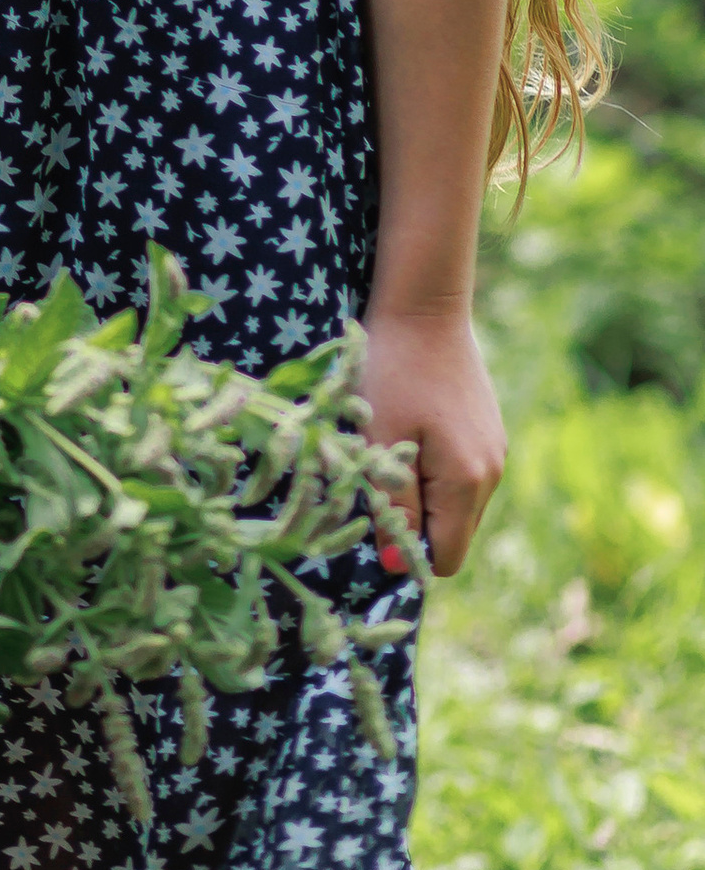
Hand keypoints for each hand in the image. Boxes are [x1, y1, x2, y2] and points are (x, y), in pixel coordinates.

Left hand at [358, 302, 505, 575]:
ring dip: (423, 490)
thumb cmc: (394, 370)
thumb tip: (397, 565)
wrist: (424, 304)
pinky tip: (411, 424)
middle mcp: (491, 473)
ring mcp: (495, 449)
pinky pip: (461, 472)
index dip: (407, 552)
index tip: (375, 513)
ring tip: (393, 440)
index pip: (446, 557)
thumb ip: (393, 506)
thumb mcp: (382, 440)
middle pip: (452, 532)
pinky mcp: (488, 429)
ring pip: (456, 502)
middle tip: (378, 470)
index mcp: (467, 482)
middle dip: (415, 519)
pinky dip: (435, 466)